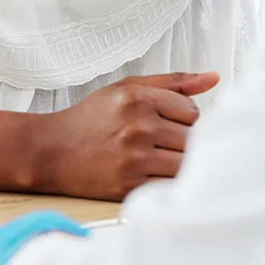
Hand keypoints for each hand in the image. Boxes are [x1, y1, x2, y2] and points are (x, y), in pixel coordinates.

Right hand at [31, 71, 219, 200]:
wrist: (51, 152)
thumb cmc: (91, 118)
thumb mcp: (127, 88)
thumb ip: (174, 82)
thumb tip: (214, 78)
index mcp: (138, 98)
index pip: (192, 112)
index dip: (184, 118)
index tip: (168, 122)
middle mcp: (138, 127)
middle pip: (193, 138)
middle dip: (183, 141)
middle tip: (163, 142)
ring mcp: (134, 158)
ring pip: (186, 163)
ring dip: (178, 162)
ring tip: (160, 157)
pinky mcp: (130, 186)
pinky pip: (170, 185)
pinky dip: (167, 180)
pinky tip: (152, 172)